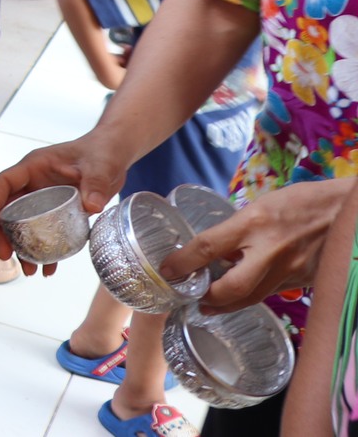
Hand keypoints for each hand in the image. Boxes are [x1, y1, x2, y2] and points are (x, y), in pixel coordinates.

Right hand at [0, 136, 130, 273]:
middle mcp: (32, 183)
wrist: (113, 156)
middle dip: (3, 233)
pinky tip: (49, 268)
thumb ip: (94, 183)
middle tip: (6, 256)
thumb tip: (92, 206)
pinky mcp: (56, 211)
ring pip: (22, 224)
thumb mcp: (99, 166)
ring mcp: (42, 198)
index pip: (3, 183)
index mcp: (33, 166)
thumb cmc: (101, 153)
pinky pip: (44, 232)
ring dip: (22, 247)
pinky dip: (45, 250)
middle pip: (7, 209)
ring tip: (29, 271)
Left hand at [162, 179, 351, 312]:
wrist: (346, 212)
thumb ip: (240, 228)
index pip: (208, 246)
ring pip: (253, 298)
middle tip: (192, 298)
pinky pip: (273, 294)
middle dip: (208, 297)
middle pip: (231, 287)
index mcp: (254, 223)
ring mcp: (290, 270)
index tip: (167, 271)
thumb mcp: (262, 206)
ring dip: (228, 304)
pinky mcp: (304, 282)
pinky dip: (255, 296)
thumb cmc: (301, 201)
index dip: (183, 262)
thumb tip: (218, 250)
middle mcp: (270, 250)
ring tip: (211, 305)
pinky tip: (246, 295)